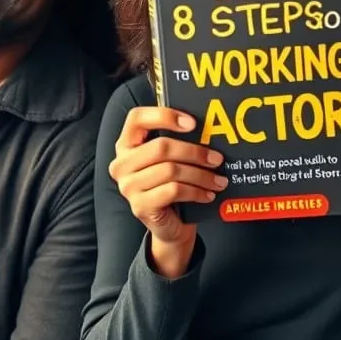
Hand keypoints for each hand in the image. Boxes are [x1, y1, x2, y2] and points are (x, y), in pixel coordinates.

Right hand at [108, 106, 226, 276]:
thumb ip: (178, 142)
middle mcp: (122, 163)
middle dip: (194, 152)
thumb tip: (208, 131)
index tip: (192, 123)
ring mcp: (128, 186)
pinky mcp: (140, 206)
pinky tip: (208, 194)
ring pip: (171, 171)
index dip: (164, 116)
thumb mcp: (171, 160)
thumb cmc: (170, 184)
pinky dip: (196, 192)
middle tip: (217, 158)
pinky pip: (173, 191)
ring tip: (218, 180)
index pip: (137, 118)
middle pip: (161, 148)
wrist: (168, 224)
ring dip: (200, 175)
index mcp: (127, 144)